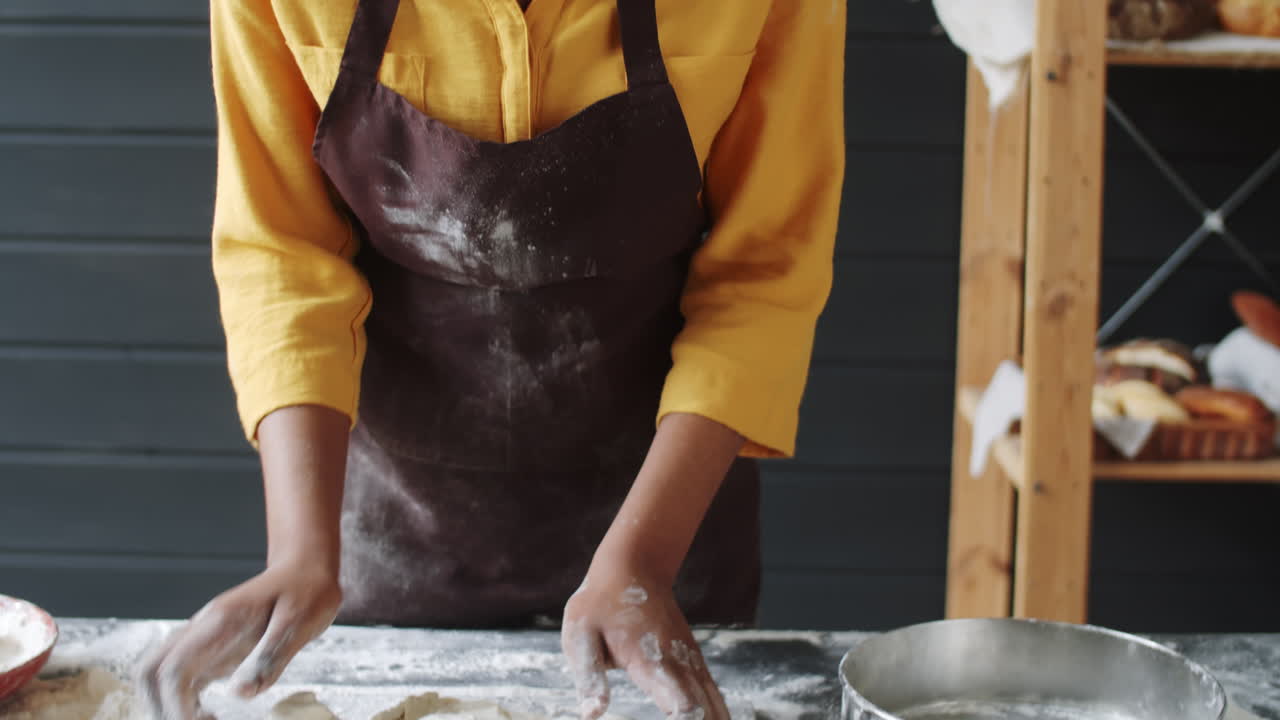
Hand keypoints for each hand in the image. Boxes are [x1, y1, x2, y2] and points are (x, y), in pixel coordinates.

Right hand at [138, 560, 340, 719]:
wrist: (306, 570)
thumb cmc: (307, 592)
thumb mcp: (299, 623)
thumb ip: (269, 658)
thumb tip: (239, 693)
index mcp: (220, 622)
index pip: (174, 669)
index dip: (177, 705)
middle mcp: (202, 631)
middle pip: (149, 672)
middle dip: (160, 708)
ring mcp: (203, 641)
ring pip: (158, 676)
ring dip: (169, 707)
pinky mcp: (211, 652)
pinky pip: (180, 680)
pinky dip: (184, 704)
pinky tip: (210, 716)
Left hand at [561, 563, 727, 719]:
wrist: (634, 565)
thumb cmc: (599, 604)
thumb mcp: (580, 634)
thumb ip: (588, 675)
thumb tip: (593, 714)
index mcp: (649, 660)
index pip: (678, 703)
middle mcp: (677, 663)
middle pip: (703, 710)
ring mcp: (689, 660)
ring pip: (713, 703)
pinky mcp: (692, 659)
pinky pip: (713, 693)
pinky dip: (719, 715)